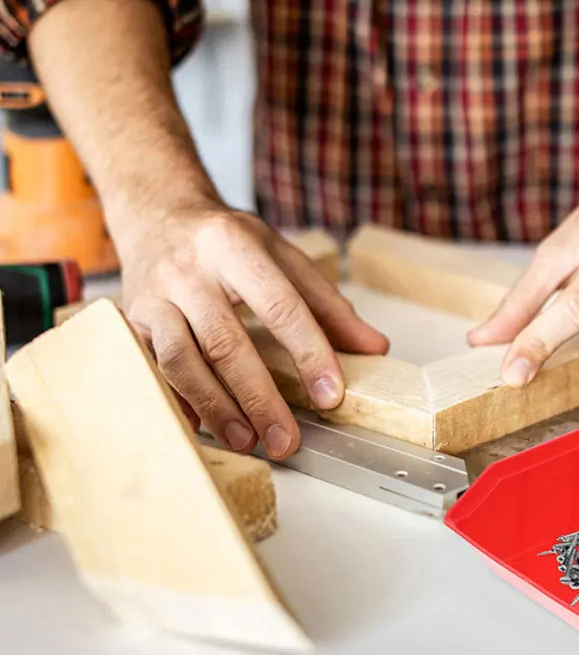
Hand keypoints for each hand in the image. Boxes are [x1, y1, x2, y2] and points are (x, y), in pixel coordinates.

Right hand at [118, 202, 387, 457]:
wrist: (156, 213)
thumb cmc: (226, 240)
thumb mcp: (282, 256)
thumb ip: (328, 304)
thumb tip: (373, 347)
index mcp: (236, 246)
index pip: (281, 305)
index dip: (309, 353)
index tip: (331, 395)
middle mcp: (190, 270)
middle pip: (227, 342)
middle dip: (260, 397)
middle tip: (287, 439)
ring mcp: (153, 297)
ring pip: (182, 361)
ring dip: (217, 408)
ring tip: (249, 440)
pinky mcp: (128, 322)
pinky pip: (150, 370)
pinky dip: (177, 402)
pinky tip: (202, 428)